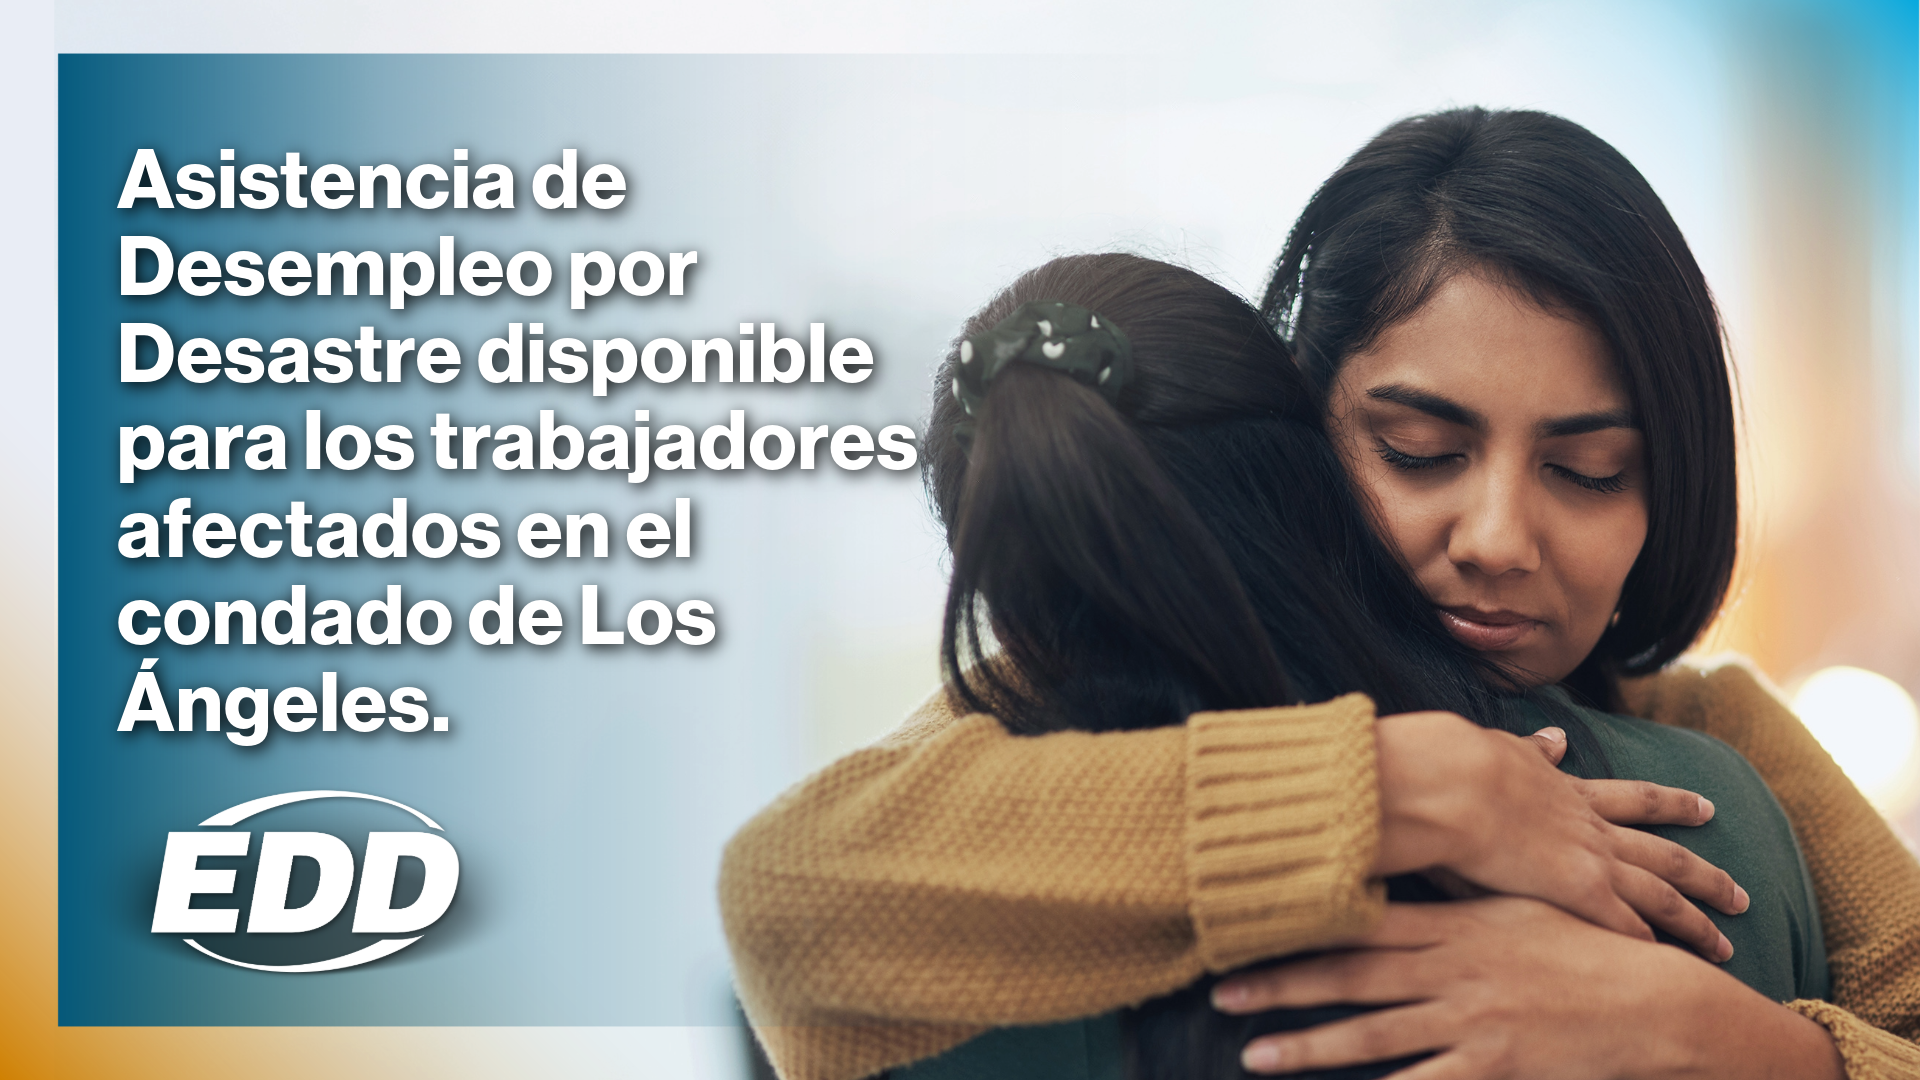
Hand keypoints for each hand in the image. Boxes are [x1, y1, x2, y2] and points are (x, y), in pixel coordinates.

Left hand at [1215, 898, 1844, 1078]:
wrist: (1654, 1005)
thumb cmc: (1583, 951)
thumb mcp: (1515, 909)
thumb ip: (1455, 895)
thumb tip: (1402, 869)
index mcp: (1455, 925)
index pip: (1363, 920)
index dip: (1303, 923)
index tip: (1249, 924)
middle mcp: (1453, 970)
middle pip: (1352, 976)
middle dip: (1282, 984)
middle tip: (1222, 990)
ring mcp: (1470, 1022)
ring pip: (1373, 1036)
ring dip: (1309, 1046)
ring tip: (1254, 1055)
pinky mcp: (1492, 1069)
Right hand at [1374, 712, 1745, 958]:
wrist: (1457, 784)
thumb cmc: (1465, 765)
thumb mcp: (1505, 748)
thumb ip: (1533, 750)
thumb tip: (1556, 737)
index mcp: (1571, 793)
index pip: (1635, 799)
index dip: (1672, 805)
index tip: (1705, 808)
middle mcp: (1592, 829)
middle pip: (1665, 855)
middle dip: (1706, 875)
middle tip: (1741, 894)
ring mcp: (1592, 861)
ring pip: (1662, 895)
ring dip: (1696, 921)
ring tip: (1727, 944)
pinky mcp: (1579, 892)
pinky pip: (1626, 926)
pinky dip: (1649, 944)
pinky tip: (1668, 965)